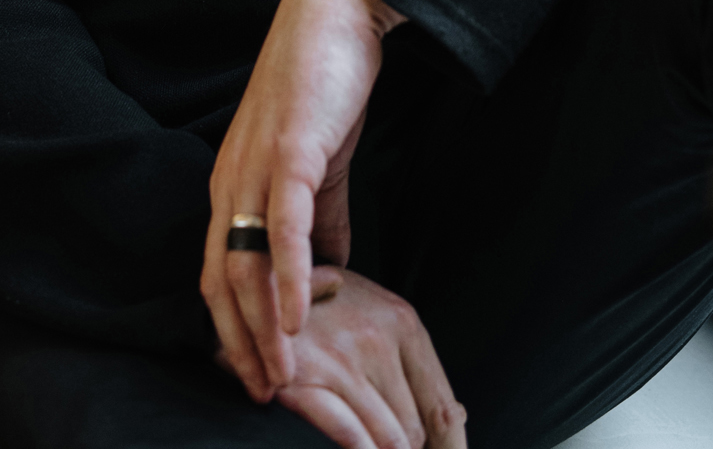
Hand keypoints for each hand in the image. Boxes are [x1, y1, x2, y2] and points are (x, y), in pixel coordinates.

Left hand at [201, 0, 405, 395]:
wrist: (336, 13)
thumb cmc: (325, 86)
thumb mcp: (320, 167)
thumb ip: (323, 220)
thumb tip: (334, 271)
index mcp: (234, 186)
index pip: (216, 275)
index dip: (231, 331)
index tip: (254, 379)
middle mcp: (231, 181)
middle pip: (219, 282)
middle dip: (240, 346)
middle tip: (264, 397)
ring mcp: (256, 166)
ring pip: (244, 263)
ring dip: (262, 327)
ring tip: (283, 378)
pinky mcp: (290, 150)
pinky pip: (283, 226)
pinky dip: (289, 277)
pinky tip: (302, 317)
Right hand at [217, 268, 468, 448]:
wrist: (256, 280)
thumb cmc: (322, 306)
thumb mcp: (375, 315)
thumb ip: (411, 362)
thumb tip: (456, 415)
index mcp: (403, 321)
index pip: (441, 406)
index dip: (449, 447)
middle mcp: (377, 339)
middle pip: (414, 430)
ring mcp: (340, 361)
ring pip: (385, 439)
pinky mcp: (303, 380)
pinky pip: (348, 435)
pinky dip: (359, 448)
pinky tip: (359, 448)